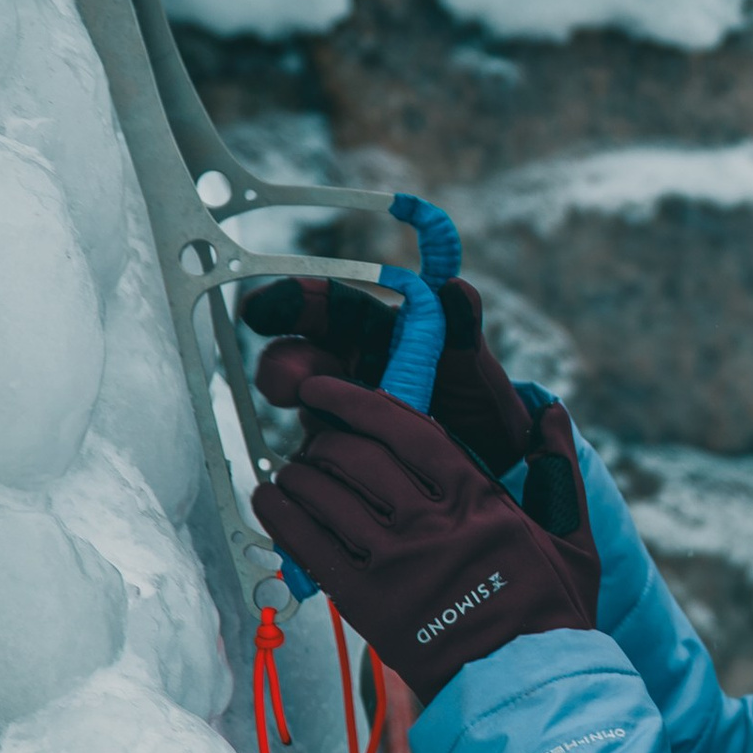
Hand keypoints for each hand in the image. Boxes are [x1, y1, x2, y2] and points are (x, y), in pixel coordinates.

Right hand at [243, 197, 531, 473]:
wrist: (493, 466)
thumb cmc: (480, 403)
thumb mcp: (476, 367)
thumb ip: (464, 330)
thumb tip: (455, 286)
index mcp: (377, 332)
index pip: (330, 306)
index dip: (293, 301)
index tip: (259, 310)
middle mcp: (348, 367)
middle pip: (300, 356)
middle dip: (285, 365)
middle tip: (290, 384)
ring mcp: (338, 410)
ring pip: (301, 406)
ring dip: (305, 413)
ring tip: (320, 419)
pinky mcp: (337, 452)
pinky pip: (313, 452)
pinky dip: (314, 457)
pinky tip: (326, 465)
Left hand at [255, 372, 601, 701]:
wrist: (525, 687)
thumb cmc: (550, 613)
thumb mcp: (572, 536)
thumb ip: (558, 469)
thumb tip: (549, 412)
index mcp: (476, 499)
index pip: (401, 426)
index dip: (353, 399)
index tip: (324, 390)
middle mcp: (429, 524)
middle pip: (354, 455)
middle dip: (324, 437)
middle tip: (315, 440)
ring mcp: (394, 564)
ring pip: (324, 494)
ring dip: (298, 473)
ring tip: (293, 471)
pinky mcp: (366, 603)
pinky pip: (307, 545)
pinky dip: (280, 515)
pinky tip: (270, 499)